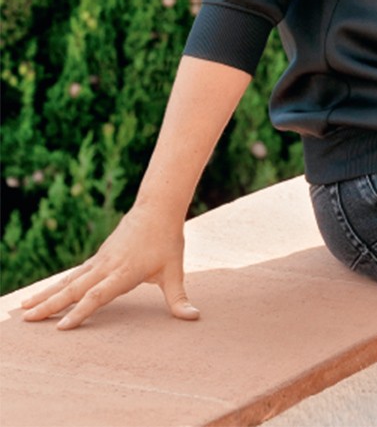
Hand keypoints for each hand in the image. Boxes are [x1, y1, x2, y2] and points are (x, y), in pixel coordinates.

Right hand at [20, 202, 199, 329]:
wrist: (158, 207)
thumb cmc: (167, 239)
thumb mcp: (174, 270)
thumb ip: (179, 298)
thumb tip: (193, 317)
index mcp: (123, 272)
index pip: (98, 295)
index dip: (80, 312)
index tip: (61, 327)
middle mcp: (107, 266)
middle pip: (74, 288)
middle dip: (49, 305)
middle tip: (26, 319)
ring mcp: (100, 260)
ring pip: (69, 280)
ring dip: (46, 294)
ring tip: (25, 309)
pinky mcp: (99, 256)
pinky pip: (74, 274)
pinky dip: (57, 284)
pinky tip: (45, 293)